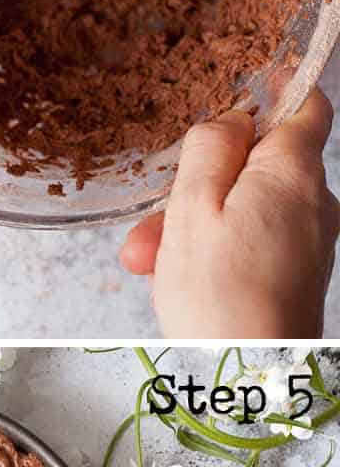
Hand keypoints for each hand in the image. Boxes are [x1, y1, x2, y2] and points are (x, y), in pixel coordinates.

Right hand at [121, 89, 339, 337]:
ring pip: (249, 208)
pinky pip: (254, 243)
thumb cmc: (220, 297)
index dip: (275, 91)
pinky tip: (177, 282)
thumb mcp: (193, 208)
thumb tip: (228, 120)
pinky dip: (216, 253)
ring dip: (196, 226)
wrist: (253, 379)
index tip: (246, 87)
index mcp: (292, 173)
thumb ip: (208, 150)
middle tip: (153, 220)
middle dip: (200, 183)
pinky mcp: (297, 276)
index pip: (306, 106)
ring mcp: (310, 242)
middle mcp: (315, 203)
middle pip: (258, 166)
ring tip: (150, 263)